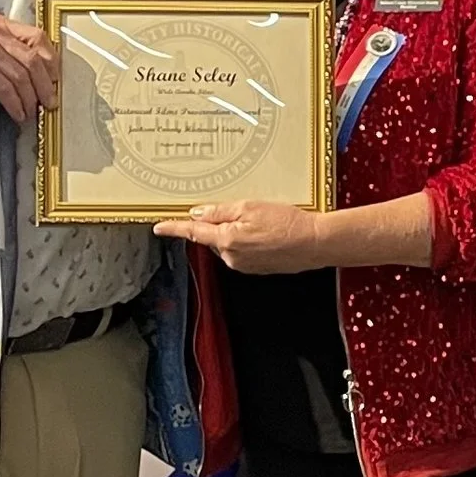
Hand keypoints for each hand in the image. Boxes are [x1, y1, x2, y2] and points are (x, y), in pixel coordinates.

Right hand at [0, 13, 58, 120]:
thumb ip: (10, 52)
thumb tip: (45, 75)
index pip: (37, 36)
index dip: (51, 60)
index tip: (56, 80)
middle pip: (32, 59)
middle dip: (46, 85)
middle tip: (50, 102)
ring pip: (21, 77)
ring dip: (31, 99)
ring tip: (33, 112)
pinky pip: (6, 90)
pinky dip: (16, 105)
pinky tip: (18, 115)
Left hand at [153, 200, 327, 272]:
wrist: (316, 243)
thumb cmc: (288, 223)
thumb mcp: (250, 207)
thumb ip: (220, 211)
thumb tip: (198, 214)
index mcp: (226, 239)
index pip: (192, 232)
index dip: (174, 228)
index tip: (159, 227)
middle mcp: (231, 256)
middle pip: (214, 237)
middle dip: (223, 224)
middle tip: (248, 213)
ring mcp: (244, 265)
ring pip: (230, 244)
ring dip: (239, 233)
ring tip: (266, 224)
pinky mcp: (257, 269)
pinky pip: (244, 252)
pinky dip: (252, 243)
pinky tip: (270, 235)